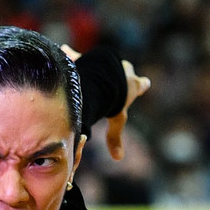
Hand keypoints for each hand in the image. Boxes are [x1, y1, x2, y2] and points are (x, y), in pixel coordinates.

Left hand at [59, 44, 150, 161]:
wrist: (106, 78)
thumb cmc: (114, 100)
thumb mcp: (117, 120)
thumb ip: (115, 138)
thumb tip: (119, 158)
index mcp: (131, 85)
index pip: (140, 85)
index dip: (141, 85)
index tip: (144, 83)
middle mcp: (123, 71)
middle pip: (127, 70)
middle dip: (125, 71)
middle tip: (124, 71)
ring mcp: (109, 62)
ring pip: (108, 61)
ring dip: (103, 63)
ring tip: (97, 62)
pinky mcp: (92, 57)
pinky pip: (78, 55)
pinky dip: (71, 54)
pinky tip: (65, 51)